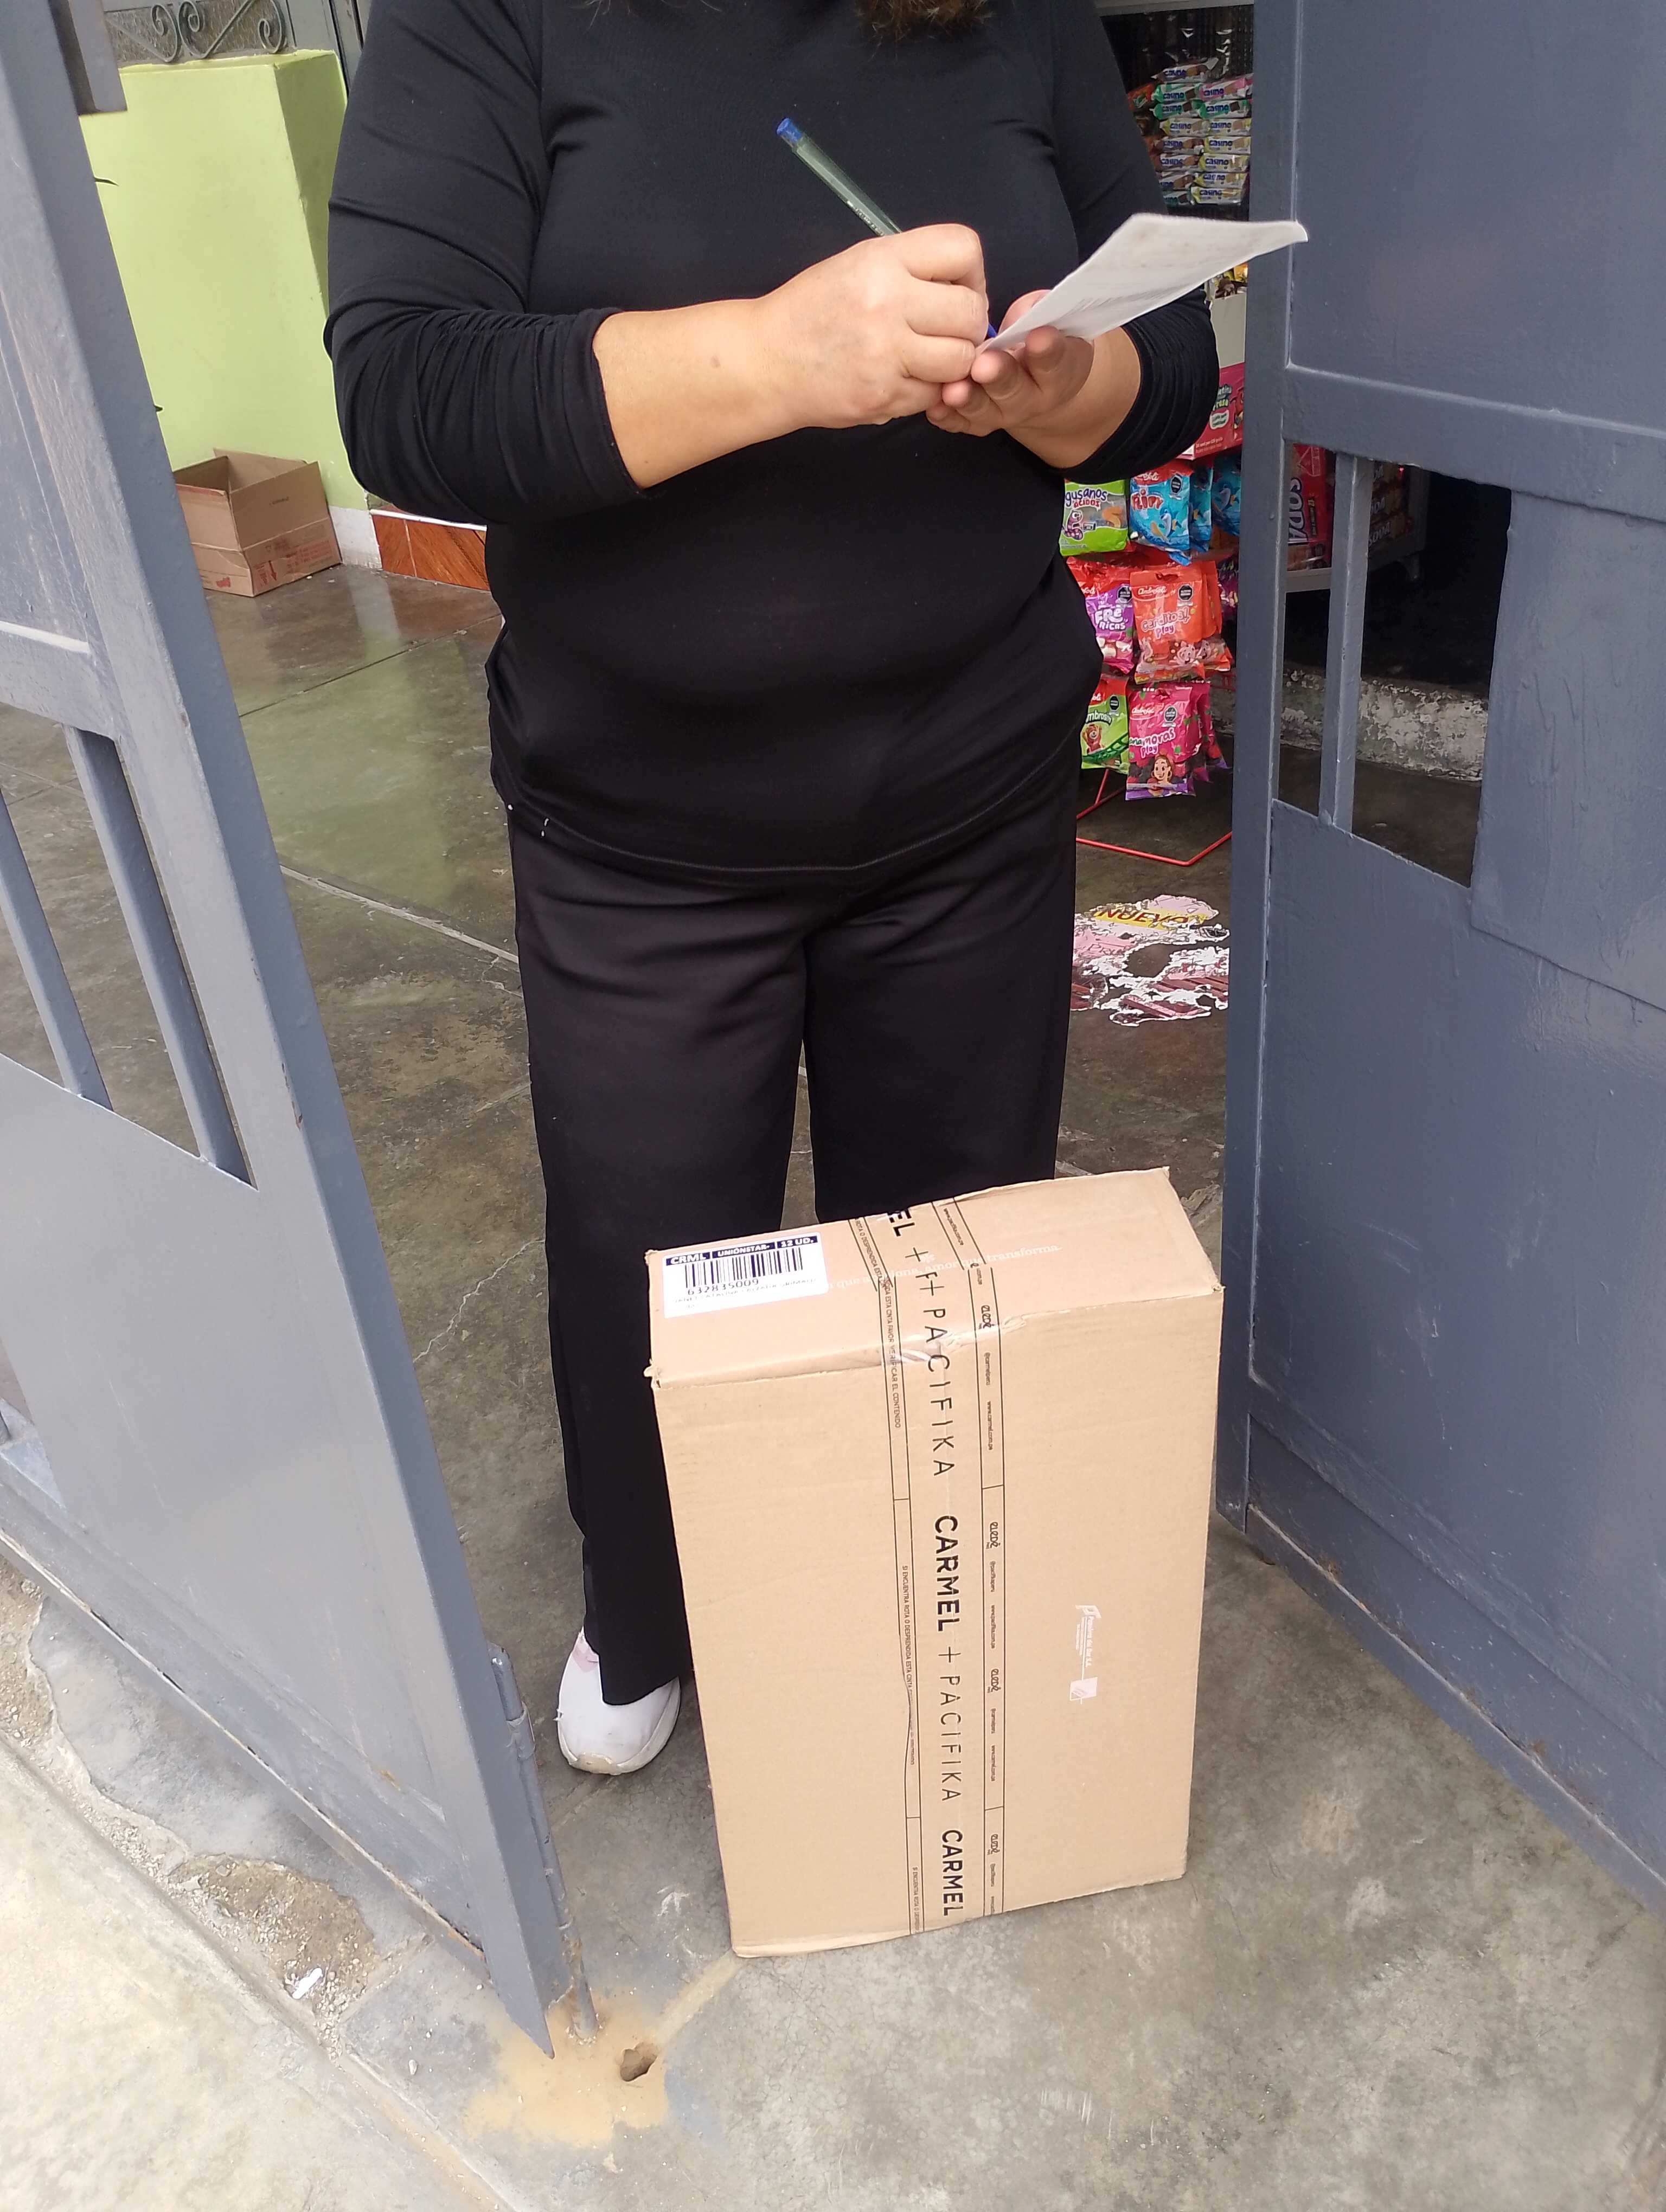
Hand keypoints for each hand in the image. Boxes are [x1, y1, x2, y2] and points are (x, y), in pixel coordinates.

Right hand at [756, 226, 988, 432]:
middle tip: (945, 331)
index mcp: (883, 260)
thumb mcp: (858, 264)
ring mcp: (886, 353)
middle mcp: (888, 302)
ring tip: (927, 357)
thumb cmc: (813, 310)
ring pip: (960, 359)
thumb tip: (966, 289)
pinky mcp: (883, 395)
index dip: (971, 273)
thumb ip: (912, 268)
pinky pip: (934, 394)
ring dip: (952, 362)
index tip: (956, 289)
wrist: (767, 361)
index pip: (963, 249)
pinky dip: (927, 390)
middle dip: (967, 324)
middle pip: (971, 312)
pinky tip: (903, 378)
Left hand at [926, 290, 1095, 440]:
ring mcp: (1002, 413)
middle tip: (983, 365)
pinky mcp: (977, 422)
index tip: (1039, 337)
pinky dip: (947, 416)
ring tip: (953, 390)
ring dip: (968, 400)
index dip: (1047, 350)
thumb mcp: (1050, 319)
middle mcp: (1032, 398)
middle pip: (1015, 390)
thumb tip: (1019, 315)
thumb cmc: (1040, 338)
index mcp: (1059, 371)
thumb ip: (1037, 312)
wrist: (1035, 382)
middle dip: (998, 376)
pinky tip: (934, 406)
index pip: (1055, 361)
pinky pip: (961, 422)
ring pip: (984, 410)